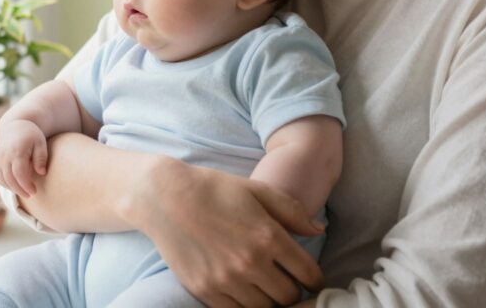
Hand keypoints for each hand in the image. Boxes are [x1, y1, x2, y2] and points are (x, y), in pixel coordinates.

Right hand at [0, 119, 47, 197]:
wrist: (15, 126)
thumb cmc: (31, 136)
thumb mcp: (40, 143)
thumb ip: (41, 157)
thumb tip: (42, 172)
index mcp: (17, 150)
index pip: (19, 173)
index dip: (26, 185)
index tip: (34, 191)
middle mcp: (4, 154)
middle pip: (9, 178)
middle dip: (20, 189)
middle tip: (30, 194)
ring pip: (2, 179)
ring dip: (12, 188)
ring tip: (24, 191)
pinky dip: (5, 183)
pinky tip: (14, 186)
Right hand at [131, 159, 324, 307]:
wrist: (166, 197)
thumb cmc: (215, 189)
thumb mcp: (257, 190)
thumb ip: (292, 211)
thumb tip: (319, 229)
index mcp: (268, 236)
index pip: (308, 273)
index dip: (315, 279)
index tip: (312, 279)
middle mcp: (250, 262)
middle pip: (289, 297)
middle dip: (294, 292)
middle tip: (290, 284)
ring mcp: (226, 280)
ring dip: (270, 302)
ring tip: (268, 289)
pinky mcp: (205, 291)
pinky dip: (245, 306)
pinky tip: (246, 292)